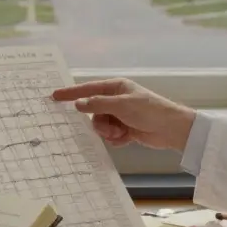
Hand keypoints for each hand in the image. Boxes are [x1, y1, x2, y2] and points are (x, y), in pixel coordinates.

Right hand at [51, 78, 195, 150]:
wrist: (172, 130)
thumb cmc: (150, 111)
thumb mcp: (121, 105)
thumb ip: (97, 104)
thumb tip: (78, 104)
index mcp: (116, 88)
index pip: (88, 89)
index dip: (71, 93)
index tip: (54, 96)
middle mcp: (116, 100)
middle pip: (93, 112)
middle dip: (100, 123)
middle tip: (111, 128)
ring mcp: (121, 115)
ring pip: (100, 126)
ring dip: (109, 132)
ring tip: (122, 133)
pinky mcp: (125, 129)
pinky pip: (110, 136)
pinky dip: (117, 139)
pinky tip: (128, 138)